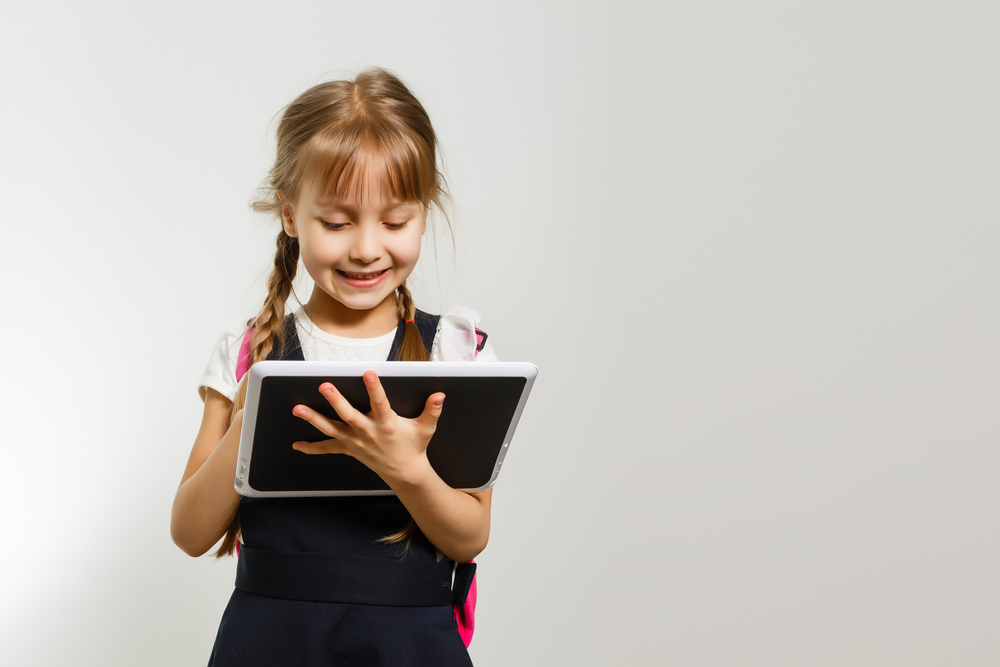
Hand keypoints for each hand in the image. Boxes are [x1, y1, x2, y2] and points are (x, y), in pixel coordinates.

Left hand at [290, 371, 445, 486]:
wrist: (405, 473)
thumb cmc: (414, 447)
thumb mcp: (426, 429)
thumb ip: (432, 411)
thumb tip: (440, 395)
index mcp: (387, 424)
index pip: (380, 402)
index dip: (374, 388)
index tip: (368, 372)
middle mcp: (368, 432)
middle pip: (349, 415)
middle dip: (336, 401)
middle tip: (324, 386)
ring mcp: (356, 442)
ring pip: (332, 429)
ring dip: (314, 419)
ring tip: (298, 408)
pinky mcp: (349, 449)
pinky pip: (328, 449)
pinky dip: (312, 448)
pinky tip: (297, 445)